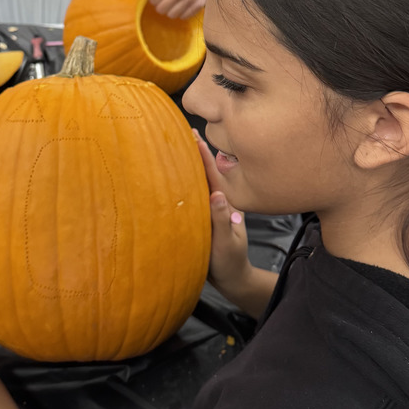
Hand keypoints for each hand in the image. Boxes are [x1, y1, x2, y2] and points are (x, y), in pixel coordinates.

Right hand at [193, 131, 254, 302]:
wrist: (232, 279)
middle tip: (181, 129)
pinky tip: (175, 174)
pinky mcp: (204, 217)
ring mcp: (211, 208)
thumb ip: (223, 221)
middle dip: (194, 151)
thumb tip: (217, 195)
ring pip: (199, 182)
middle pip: (204, 172)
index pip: (212, 174)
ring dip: (189, 163)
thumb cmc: (230, 262)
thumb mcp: (227, 244)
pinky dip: (186, 181)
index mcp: (225, 203)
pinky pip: (194, 194)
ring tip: (177, 144)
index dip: (202, 154)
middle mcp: (217, 202)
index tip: (192, 134)